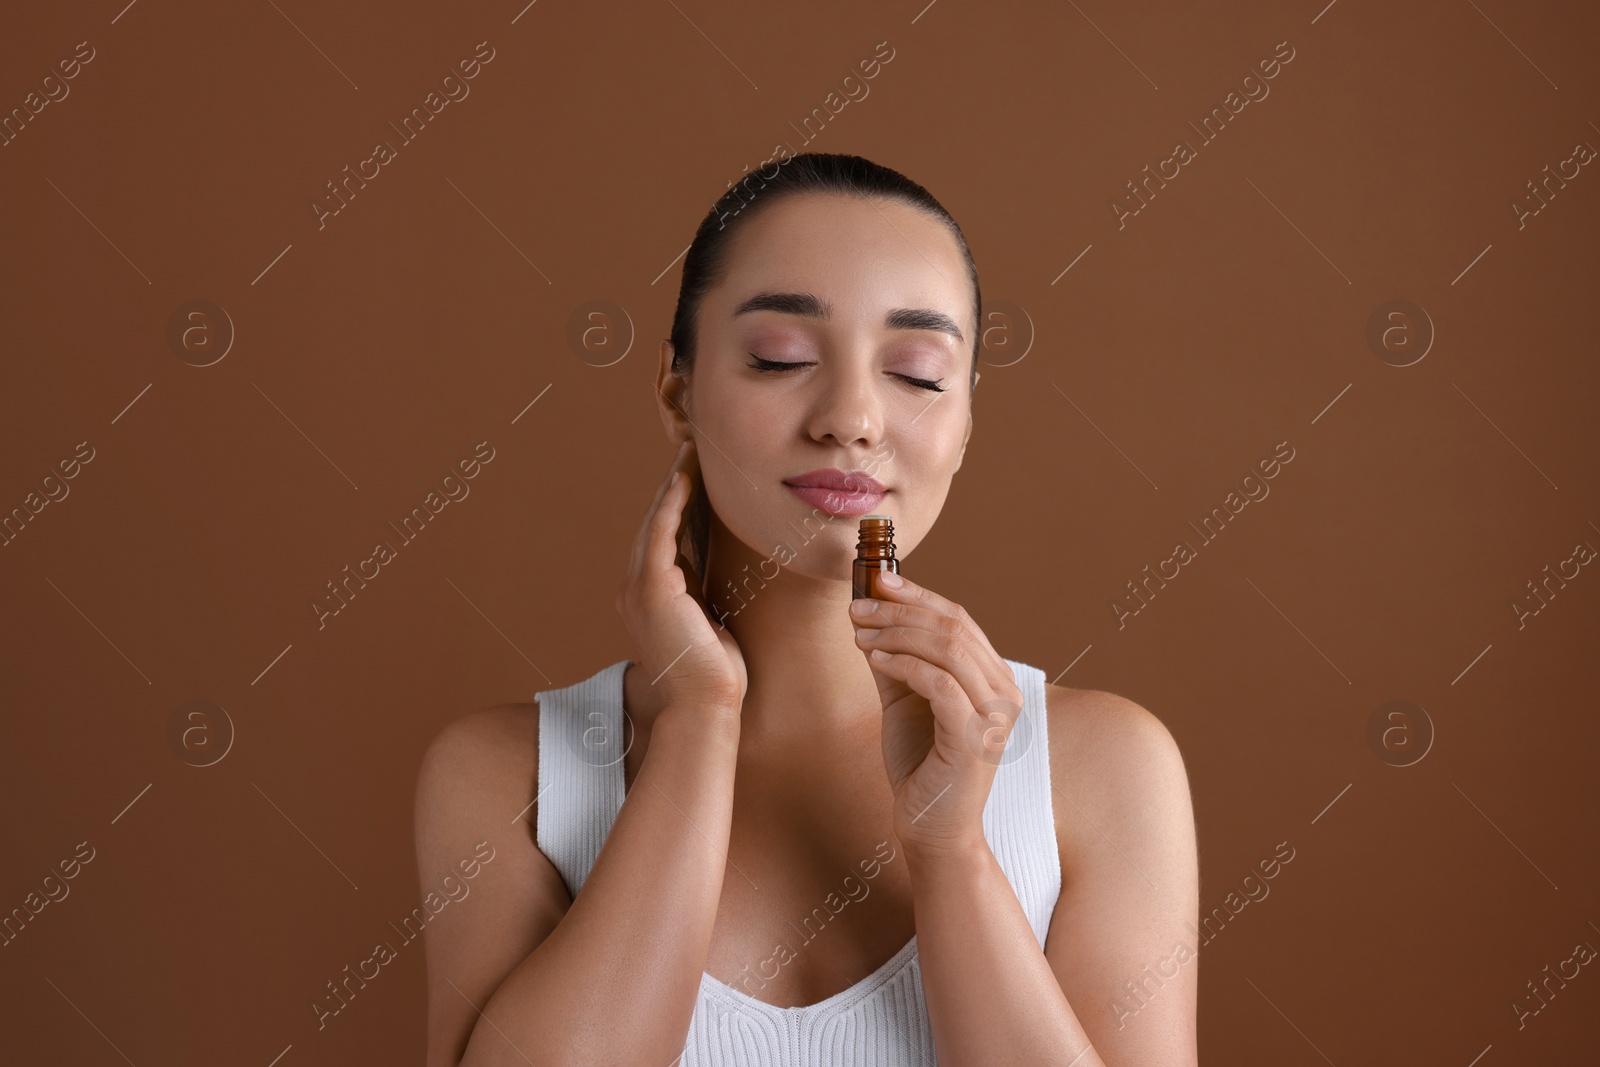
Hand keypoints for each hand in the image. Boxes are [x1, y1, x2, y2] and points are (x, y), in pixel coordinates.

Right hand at [616, 439, 748, 711]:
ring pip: (654, 523)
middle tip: (689, 453)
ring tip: (688, 455)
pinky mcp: (652, 589)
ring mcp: (639, 590)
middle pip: (652, 525)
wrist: (706, 705)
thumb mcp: (705, 625)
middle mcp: (633, 591)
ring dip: (671, 486)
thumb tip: (709, 577)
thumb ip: (698, 598)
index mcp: (646, 600)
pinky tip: (683, 479)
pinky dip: (671, 503)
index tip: (691, 478)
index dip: (674, 507)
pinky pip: (660, 534)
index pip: (659, 542)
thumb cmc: (715, 674)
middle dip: (671, 488)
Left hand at [848, 573, 1023, 857]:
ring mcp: (993, 716)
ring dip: (895, 632)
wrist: (931, 829)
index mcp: (994, 678)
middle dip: (900, 610)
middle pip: (953, 627)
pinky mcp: (974, 738)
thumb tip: (870, 615)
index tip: (878, 579)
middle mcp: (1004, 692)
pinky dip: (903, 663)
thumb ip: (895, 660)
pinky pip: (939, 683)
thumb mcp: (904, 702)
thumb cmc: (921, 766)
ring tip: (859, 632)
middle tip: (857, 608)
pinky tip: (874, 659)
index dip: (918, 594)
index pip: (959, 619)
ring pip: (947, 648)